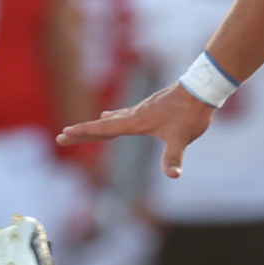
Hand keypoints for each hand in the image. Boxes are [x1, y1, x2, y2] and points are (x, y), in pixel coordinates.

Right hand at [58, 84, 215, 179]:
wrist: (202, 90)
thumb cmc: (190, 113)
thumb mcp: (181, 138)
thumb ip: (174, 157)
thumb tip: (173, 175)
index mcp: (136, 122)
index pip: (103, 128)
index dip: (83, 133)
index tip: (64, 134)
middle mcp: (134, 115)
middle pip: (102, 125)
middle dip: (81, 133)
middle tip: (61, 137)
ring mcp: (141, 111)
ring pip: (112, 119)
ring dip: (96, 125)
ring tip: (82, 130)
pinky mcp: (150, 109)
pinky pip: (123, 115)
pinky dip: (112, 118)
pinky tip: (111, 115)